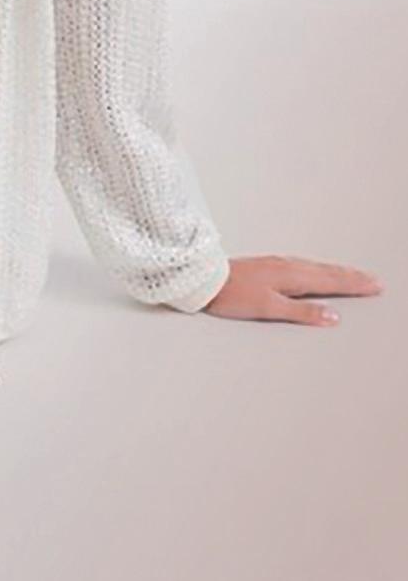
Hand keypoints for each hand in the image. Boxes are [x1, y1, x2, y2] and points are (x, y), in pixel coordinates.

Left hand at [203, 255, 382, 325]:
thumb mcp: (269, 308)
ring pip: (317, 267)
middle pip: (328, 272)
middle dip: (352, 277)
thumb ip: (302, 313)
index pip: (331, 282)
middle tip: (373, 281)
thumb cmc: (233, 295)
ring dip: (338, 271)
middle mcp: (288, 266)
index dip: (354, 285)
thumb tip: (332, 317)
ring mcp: (279, 264)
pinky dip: (320, 269)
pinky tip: (318, 271)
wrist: (206, 280)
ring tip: (354, 275)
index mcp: (292, 276)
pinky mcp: (270, 265)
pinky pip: (305, 265)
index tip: (374, 287)